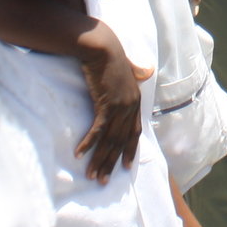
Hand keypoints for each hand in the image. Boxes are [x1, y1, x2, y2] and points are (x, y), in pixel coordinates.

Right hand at [72, 21, 146, 181]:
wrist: (103, 46)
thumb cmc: (112, 54)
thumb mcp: (126, 66)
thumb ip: (136, 72)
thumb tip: (147, 71)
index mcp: (135, 100)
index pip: (134, 132)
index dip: (130, 150)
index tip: (125, 167)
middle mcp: (130, 107)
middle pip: (121, 141)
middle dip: (111, 163)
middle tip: (103, 181)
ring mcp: (120, 107)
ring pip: (109, 140)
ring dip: (99, 160)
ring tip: (92, 176)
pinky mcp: (106, 105)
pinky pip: (97, 130)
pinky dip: (89, 144)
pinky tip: (80, 154)